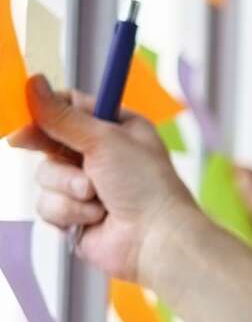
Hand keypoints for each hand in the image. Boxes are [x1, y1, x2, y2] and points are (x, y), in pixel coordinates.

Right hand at [8, 76, 203, 284]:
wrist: (155, 238)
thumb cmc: (144, 185)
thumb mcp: (104, 140)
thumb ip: (63, 117)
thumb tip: (33, 83)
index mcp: (117, 128)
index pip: (70, 107)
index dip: (46, 109)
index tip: (26, 111)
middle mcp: (100, 155)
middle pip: (48, 141)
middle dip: (47, 149)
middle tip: (28, 142)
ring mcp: (86, 186)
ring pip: (45, 176)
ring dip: (68, 187)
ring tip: (97, 195)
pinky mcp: (74, 215)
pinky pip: (47, 205)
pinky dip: (69, 212)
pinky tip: (95, 218)